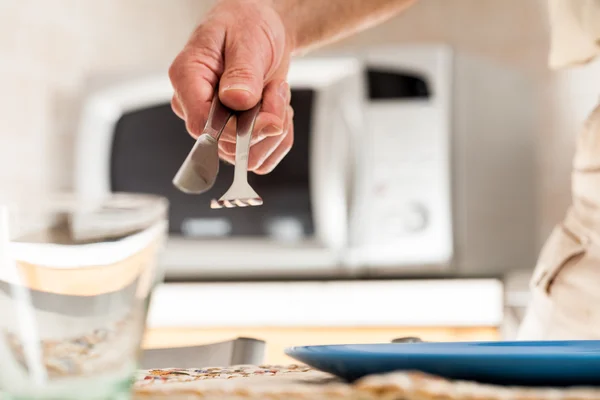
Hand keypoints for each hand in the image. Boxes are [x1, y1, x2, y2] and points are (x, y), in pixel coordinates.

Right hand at [169, 0, 293, 174]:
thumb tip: (236, 100)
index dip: (238, 131)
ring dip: (276, 129)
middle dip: (265, 123)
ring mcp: (216, 127)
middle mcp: (196, 108)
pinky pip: (262, 158)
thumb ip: (242, 71)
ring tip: (276, 94)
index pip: (202, 126)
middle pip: (228, 146)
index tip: (271, 118)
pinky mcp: (236, 138)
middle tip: (277, 89)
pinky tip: (278, 110)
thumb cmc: (246, 25)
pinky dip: (280, 138)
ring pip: (248, 158)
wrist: (262, 30)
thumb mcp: (247, 39)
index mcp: (187, 79)